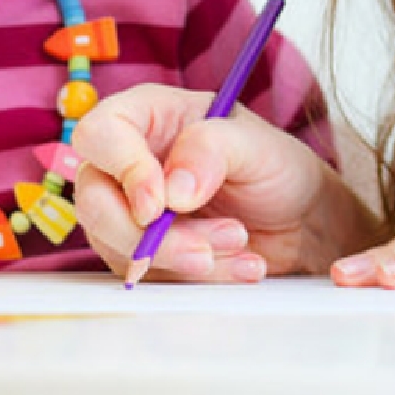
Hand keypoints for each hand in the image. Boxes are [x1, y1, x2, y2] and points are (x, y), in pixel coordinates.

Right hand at [71, 83, 376, 282]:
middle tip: (206, 248)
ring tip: (240, 244)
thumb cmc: (275, 166)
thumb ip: (211, 151)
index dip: (123, 171)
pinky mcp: (144, 253)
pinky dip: (195, 278)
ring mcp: (131, 211)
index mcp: (147, 117)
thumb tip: (171, 190)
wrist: (301, 220)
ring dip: (181, 258)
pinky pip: (148, 274)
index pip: (100, 135)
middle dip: (150, 236)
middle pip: (94, 202)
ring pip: (118, 246)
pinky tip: (241, 265)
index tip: (160, 205)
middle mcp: (128, 163)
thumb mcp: (255, 146)